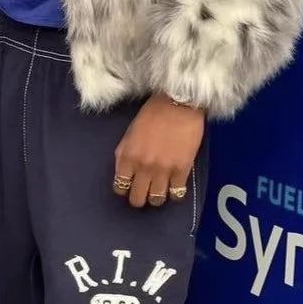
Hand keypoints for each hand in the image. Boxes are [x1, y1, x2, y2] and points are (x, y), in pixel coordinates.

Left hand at [113, 94, 204, 208]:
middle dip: (139, 197)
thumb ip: (123, 154)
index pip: (120, 187)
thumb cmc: (152, 114)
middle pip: (137, 199)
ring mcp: (163, 171)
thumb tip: (122, 172)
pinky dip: (174, 194)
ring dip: (156, 197)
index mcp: (128, 158)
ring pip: (156, 200)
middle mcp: (144, 168)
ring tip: (159, 190)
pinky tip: (174, 187)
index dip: (124, 189)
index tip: (129, 186)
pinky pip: (176, 194)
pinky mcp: (182, 170)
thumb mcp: (129, 133)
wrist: (178, 103)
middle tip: (144, 191)